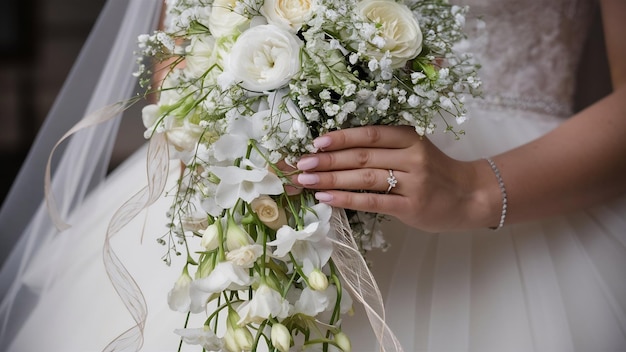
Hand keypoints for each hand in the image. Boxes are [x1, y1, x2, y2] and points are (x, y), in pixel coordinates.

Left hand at [292, 125, 500, 231]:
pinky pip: (373, 201)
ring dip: (331, 178)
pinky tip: (326, 197)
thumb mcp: (415, 151)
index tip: (316, 142)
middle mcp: (412, 157)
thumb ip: (385, 149)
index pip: (371, 134)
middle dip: (328, 159)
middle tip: (302, 163)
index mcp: (410, 138)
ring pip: (364, 178)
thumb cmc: (435, 173)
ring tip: (307, 180)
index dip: (342, 137)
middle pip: (362, 156)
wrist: (470, 196)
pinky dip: (346, 198)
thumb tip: (338, 152)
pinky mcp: (411, 206)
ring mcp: (413, 182)